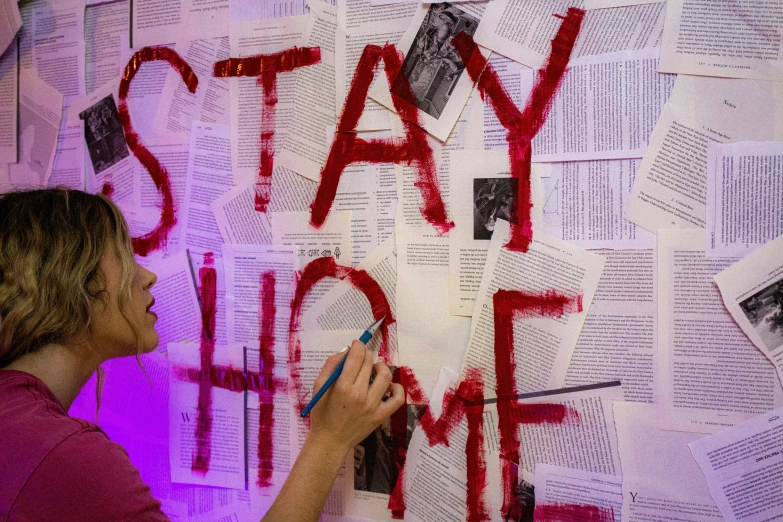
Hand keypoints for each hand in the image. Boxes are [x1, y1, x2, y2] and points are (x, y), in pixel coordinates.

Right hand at [307, 340, 404, 456]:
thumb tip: (347, 350)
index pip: (357, 356)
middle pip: (370, 363)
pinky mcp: (381, 416)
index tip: (356, 345)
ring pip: (386, 376)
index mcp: (343, 386)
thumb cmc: (322, 413)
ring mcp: (373, 406)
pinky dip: (397, 388)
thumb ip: (331, 365)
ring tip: (374, 370)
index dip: (358, 346)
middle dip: (366, 355)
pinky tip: (388, 386)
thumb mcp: (318, 386)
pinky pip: (398, 398)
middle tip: (361, 358)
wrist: (330, 441)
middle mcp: (360, 394)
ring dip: (380, 367)